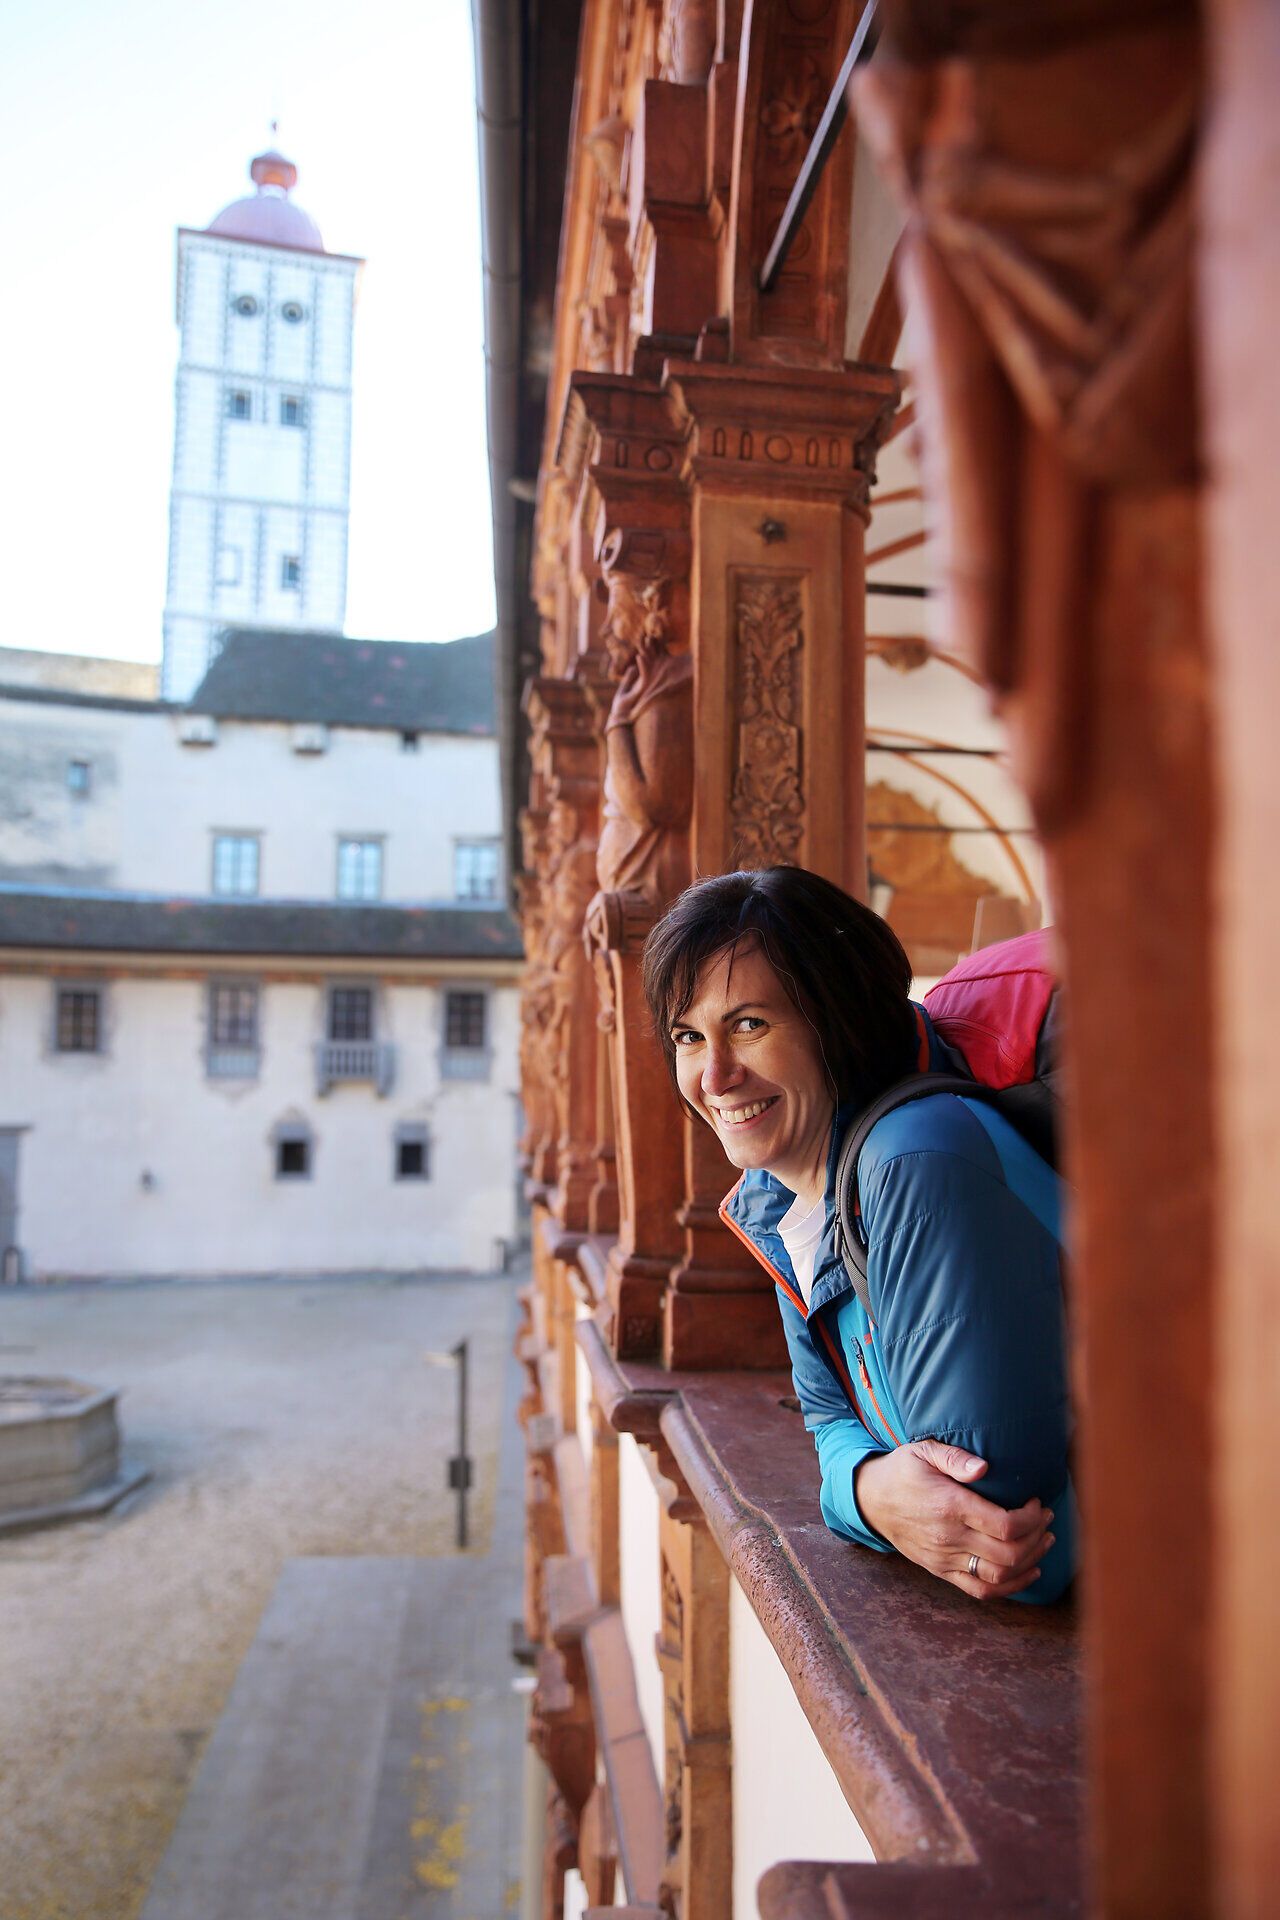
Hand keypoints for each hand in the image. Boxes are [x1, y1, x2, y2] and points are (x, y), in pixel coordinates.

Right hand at [854, 1440, 1054, 1601]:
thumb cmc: (902, 1471)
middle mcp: (949, 1538)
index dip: (1031, 1518)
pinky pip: (982, 1590)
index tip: (1036, 1502)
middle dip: (1037, 1537)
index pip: (1005, 1525)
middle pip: (1009, 1553)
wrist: (871, 1500)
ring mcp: (945, 1559)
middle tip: (1046, 1518)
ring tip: (1044, 1541)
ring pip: (1000, 1576)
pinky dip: (1011, 1587)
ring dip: (1030, 1561)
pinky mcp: (941, 1572)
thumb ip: (954, 1457)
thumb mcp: (923, 1451)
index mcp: (949, 1507)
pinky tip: (1029, 1571)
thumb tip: (985, 1468)